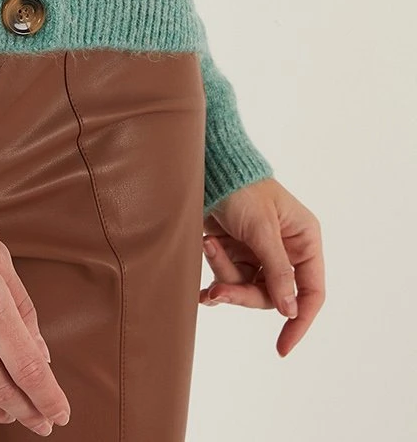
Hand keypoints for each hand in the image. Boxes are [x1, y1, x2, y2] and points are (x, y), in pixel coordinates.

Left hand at [200, 177, 324, 355]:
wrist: (209, 166)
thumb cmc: (242, 188)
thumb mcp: (262, 229)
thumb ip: (278, 271)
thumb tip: (291, 311)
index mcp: (305, 240)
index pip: (311, 292)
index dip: (299, 321)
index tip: (283, 347)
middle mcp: (286, 249)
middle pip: (272, 295)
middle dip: (243, 293)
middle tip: (218, 291)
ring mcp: (260, 252)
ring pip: (247, 288)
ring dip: (224, 274)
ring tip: (208, 246)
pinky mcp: (237, 251)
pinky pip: (230, 278)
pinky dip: (217, 279)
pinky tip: (202, 290)